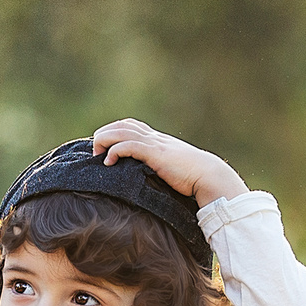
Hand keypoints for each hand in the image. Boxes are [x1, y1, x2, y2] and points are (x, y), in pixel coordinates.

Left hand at [91, 119, 246, 205]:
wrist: (209, 176)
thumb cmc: (193, 178)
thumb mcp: (173, 169)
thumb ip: (160, 168)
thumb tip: (151, 180)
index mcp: (158, 140)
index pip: (131, 125)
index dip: (114, 130)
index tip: (104, 146)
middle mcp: (155, 138)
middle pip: (123, 125)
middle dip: (105, 133)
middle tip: (95, 150)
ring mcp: (155, 144)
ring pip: (122, 132)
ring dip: (105, 140)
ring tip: (96, 154)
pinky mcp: (155, 154)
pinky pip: (129, 145)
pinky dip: (115, 151)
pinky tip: (108, 162)